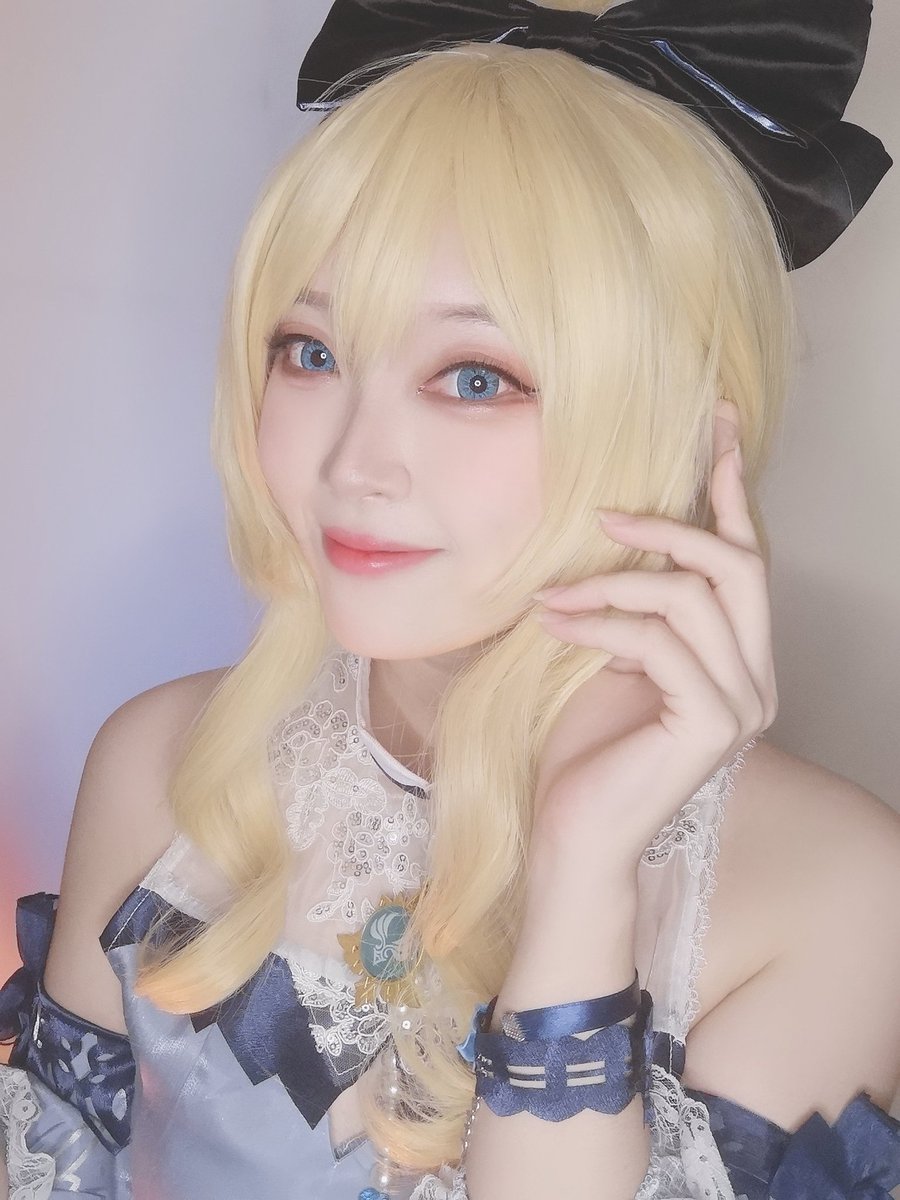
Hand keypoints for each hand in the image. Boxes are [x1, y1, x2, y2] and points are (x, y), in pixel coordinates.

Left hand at [530, 416, 774, 871]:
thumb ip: (632, 601)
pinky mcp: (712, 724)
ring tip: (552, 594)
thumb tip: (613, 524)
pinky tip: (552, 625)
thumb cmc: (582, 747)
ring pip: (695, 596)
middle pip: (740, 566)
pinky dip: (602, 623)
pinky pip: (661, 640)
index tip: (712, 422)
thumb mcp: (608, 653)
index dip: (731, 489)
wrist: (570, 833)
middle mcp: (755, 678)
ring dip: (613, 583)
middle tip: (601, 516)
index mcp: (736, 658)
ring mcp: (743, 704)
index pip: (746, 558)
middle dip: (674, 526)